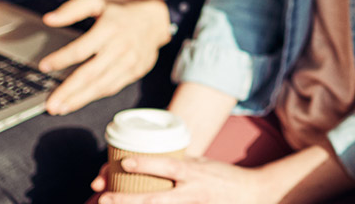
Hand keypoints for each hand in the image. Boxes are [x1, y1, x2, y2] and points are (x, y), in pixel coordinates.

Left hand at [39, 0, 173, 114]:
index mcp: (109, 28)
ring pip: (101, 85)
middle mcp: (120, 47)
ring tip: (61, 107)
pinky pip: (113, 86)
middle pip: (90, 73)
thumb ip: (72, 9)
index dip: (61, 59)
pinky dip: (96, 95)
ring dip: (80, 99)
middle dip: (68, 91)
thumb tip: (49, 19)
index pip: (81, 49)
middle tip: (52, 104)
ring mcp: (129, 61)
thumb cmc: (123, 9)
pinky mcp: (135, 71)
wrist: (157, 18)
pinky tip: (81, 100)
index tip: (45, 66)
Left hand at [91, 156, 275, 203]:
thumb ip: (178, 161)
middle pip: (155, 199)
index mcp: (194, 172)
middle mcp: (192, 192)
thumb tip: (150, 156)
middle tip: (102, 197)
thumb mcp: (201, 162)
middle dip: (126, 200)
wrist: (251, 194)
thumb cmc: (222, 176)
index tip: (124, 161)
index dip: (146, 163)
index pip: (168, 166)